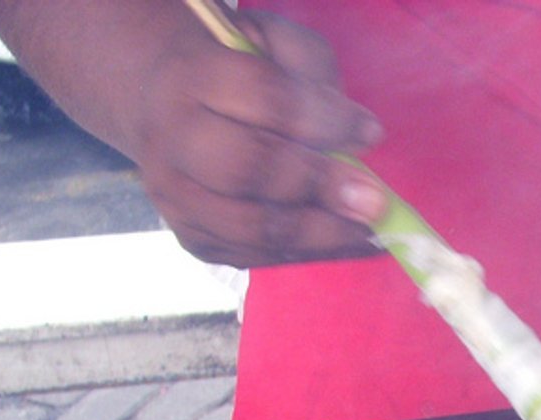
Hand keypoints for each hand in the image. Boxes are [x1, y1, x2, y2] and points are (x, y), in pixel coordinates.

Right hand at [129, 10, 385, 266]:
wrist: (165, 105)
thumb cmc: (237, 70)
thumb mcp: (273, 44)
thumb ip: (313, 74)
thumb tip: (361, 137)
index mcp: (192, 75)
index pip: (264, 100)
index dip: (324, 121)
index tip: (370, 133)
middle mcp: (172, 139)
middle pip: (248, 171)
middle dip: (319, 188)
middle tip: (375, 203)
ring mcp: (176, 196)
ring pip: (252, 226)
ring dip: (321, 235)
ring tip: (371, 233)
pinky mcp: (192, 238)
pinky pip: (254, 255)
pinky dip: (306, 253)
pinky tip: (343, 243)